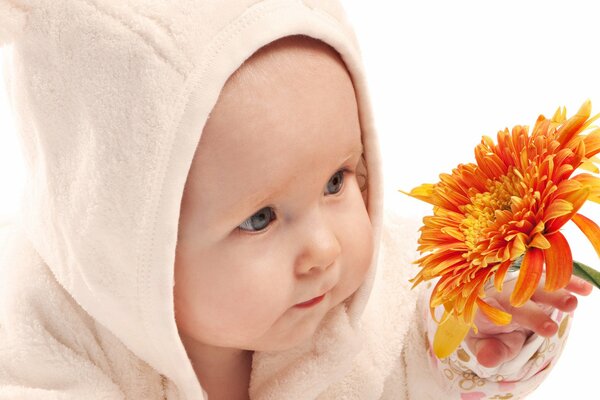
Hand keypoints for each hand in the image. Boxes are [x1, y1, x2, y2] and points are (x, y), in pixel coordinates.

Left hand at [465, 274, 592, 367]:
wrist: (498, 309)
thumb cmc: (493, 331)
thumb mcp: (488, 344)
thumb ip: (489, 351)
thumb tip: (486, 360)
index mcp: (486, 310)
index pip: (486, 313)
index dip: (491, 315)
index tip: (490, 317)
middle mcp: (504, 294)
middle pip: (516, 301)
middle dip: (533, 315)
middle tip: (549, 330)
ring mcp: (523, 286)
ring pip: (537, 287)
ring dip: (554, 295)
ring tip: (571, 304)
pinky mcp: (540, 282)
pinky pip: (554, 280)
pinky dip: (569, 283)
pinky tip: (584, 290)